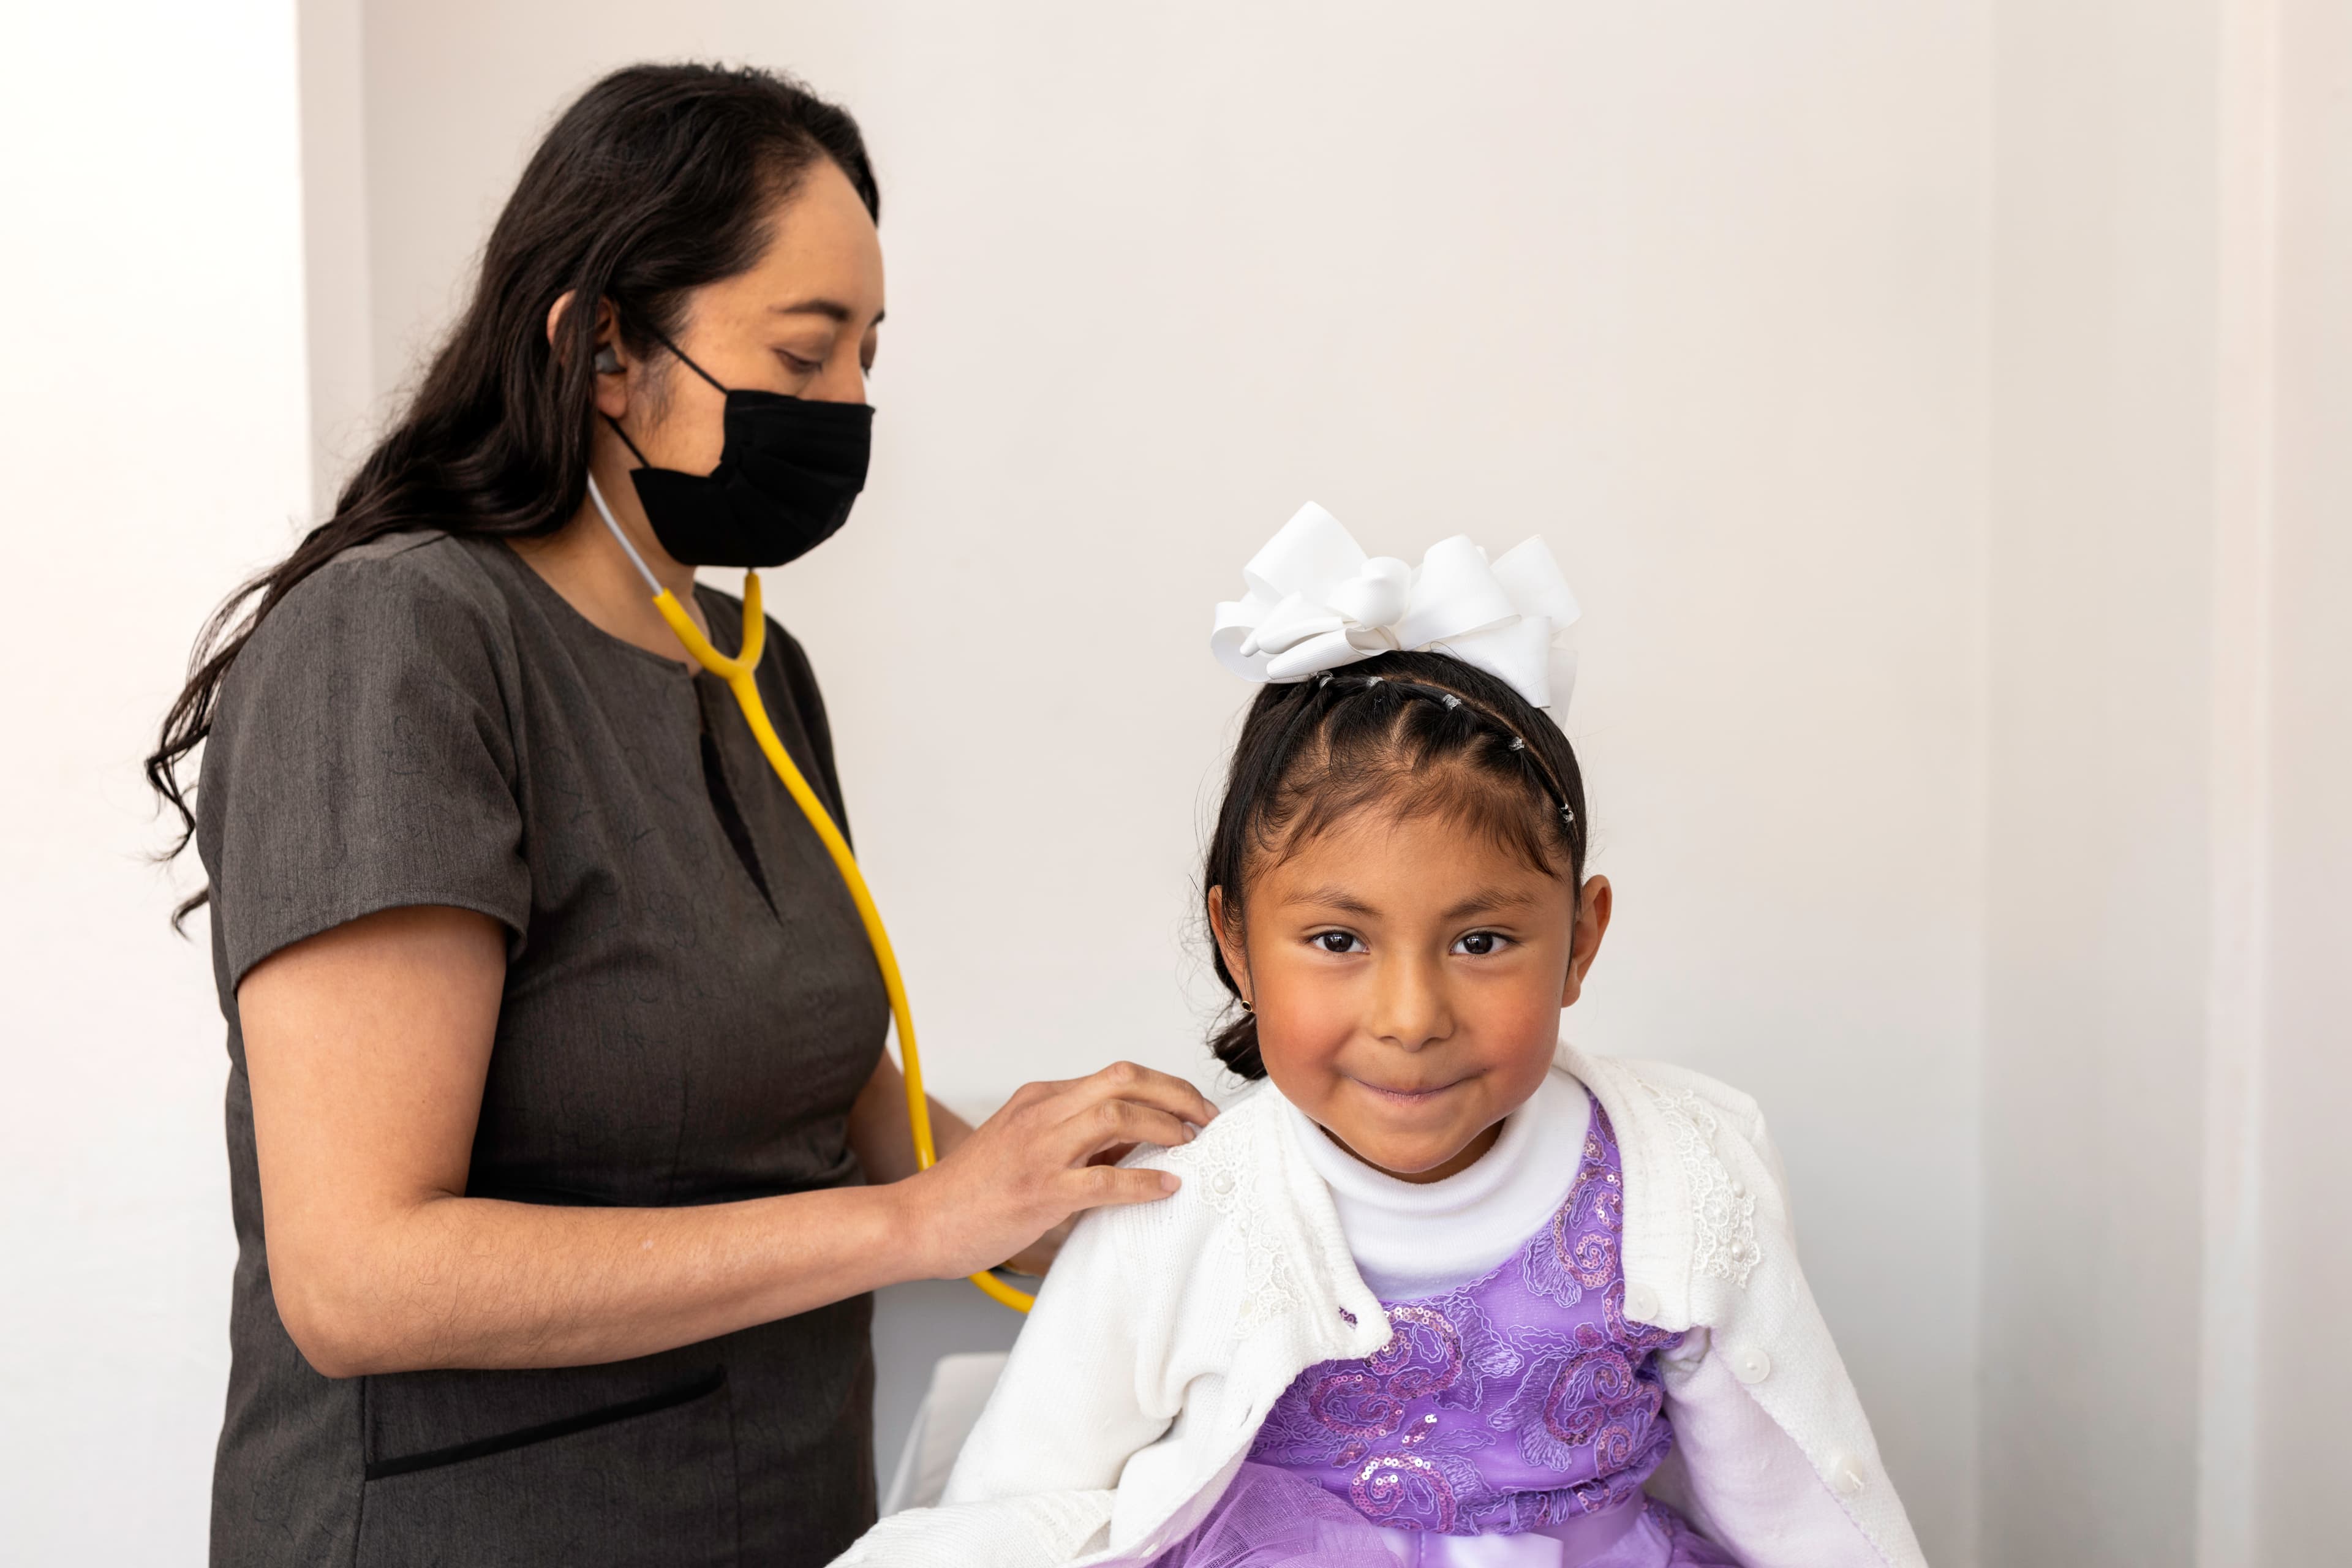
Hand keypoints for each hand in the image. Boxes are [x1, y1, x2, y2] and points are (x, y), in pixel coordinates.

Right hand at [896, 1062, 1216, 1282]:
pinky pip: (1103, 1180)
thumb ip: (1077, 1142)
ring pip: (1116, 1115)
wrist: (918, 1221)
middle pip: (1124, 1079)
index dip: (1165, 1087)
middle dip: (1176, 1094)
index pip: (1116, 1075)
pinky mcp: (1038, 1191)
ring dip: (1165, 1128)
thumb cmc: (972, 1192)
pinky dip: (1142, 1181)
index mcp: (1040, 1098)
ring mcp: (1038, 1150)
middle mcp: (1041, 1112)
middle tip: (1207, 1119)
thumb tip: (1136, 1148)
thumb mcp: (1026, 1146)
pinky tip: (1166, 1187)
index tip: (1194, 1108)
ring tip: (1192, 1146)